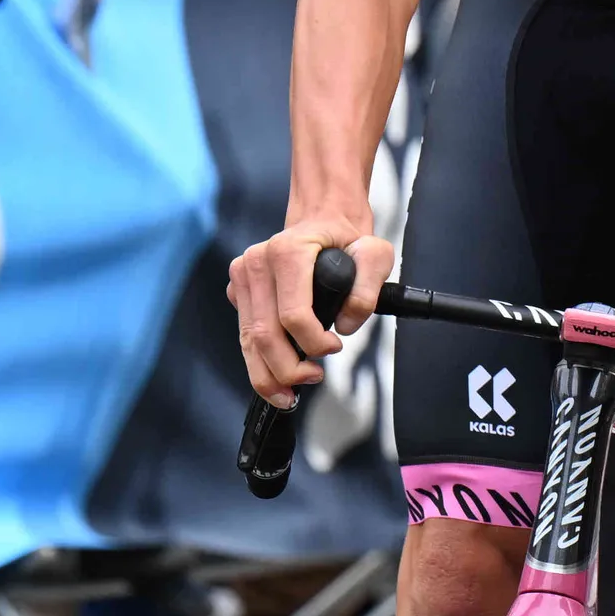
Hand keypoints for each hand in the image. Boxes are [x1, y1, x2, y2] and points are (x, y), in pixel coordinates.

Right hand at [230, 218, 390, 403]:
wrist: (322, 219)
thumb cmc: (347, 238)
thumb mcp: (375, 254)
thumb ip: (368, 291)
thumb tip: (343, 326)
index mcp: (286, 251)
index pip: (292, 315)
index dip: (314, 343)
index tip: (335, 347)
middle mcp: (256, 263)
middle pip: (264, 335)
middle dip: (288, 369)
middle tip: (313, 378)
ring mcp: (242, 277)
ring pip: (248, 341)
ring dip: (267, 376)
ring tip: (289, 396)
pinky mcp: (239, 292)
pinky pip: (246, 336)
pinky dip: (259, 363)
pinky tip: (276, 379)